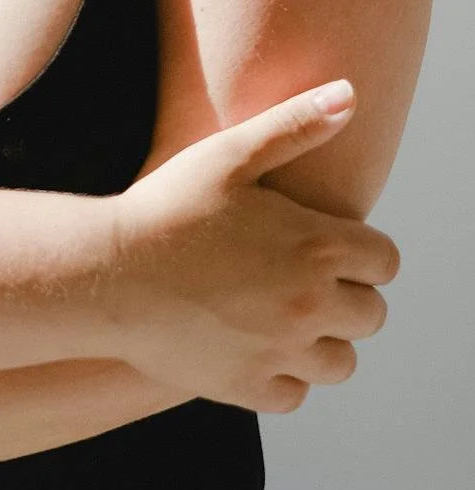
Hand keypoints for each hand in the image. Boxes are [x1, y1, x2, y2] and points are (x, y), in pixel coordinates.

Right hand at [111, 81, 400, 413]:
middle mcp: (311, 305)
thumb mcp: (227, 154)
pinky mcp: (249, 387)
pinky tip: (255, 345)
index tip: (326, 243)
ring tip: (283, 314)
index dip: (361, 250)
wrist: (104, 274)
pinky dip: (284, 376)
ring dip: (323, 339)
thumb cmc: (164, 207)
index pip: (385, 261)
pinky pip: (296, 394)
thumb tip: (350, 95)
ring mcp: (281, 352)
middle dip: (348, 294)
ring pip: (341, 361)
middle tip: (300, 276)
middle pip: (372, 314)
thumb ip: (295, 125)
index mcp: (317, 247)